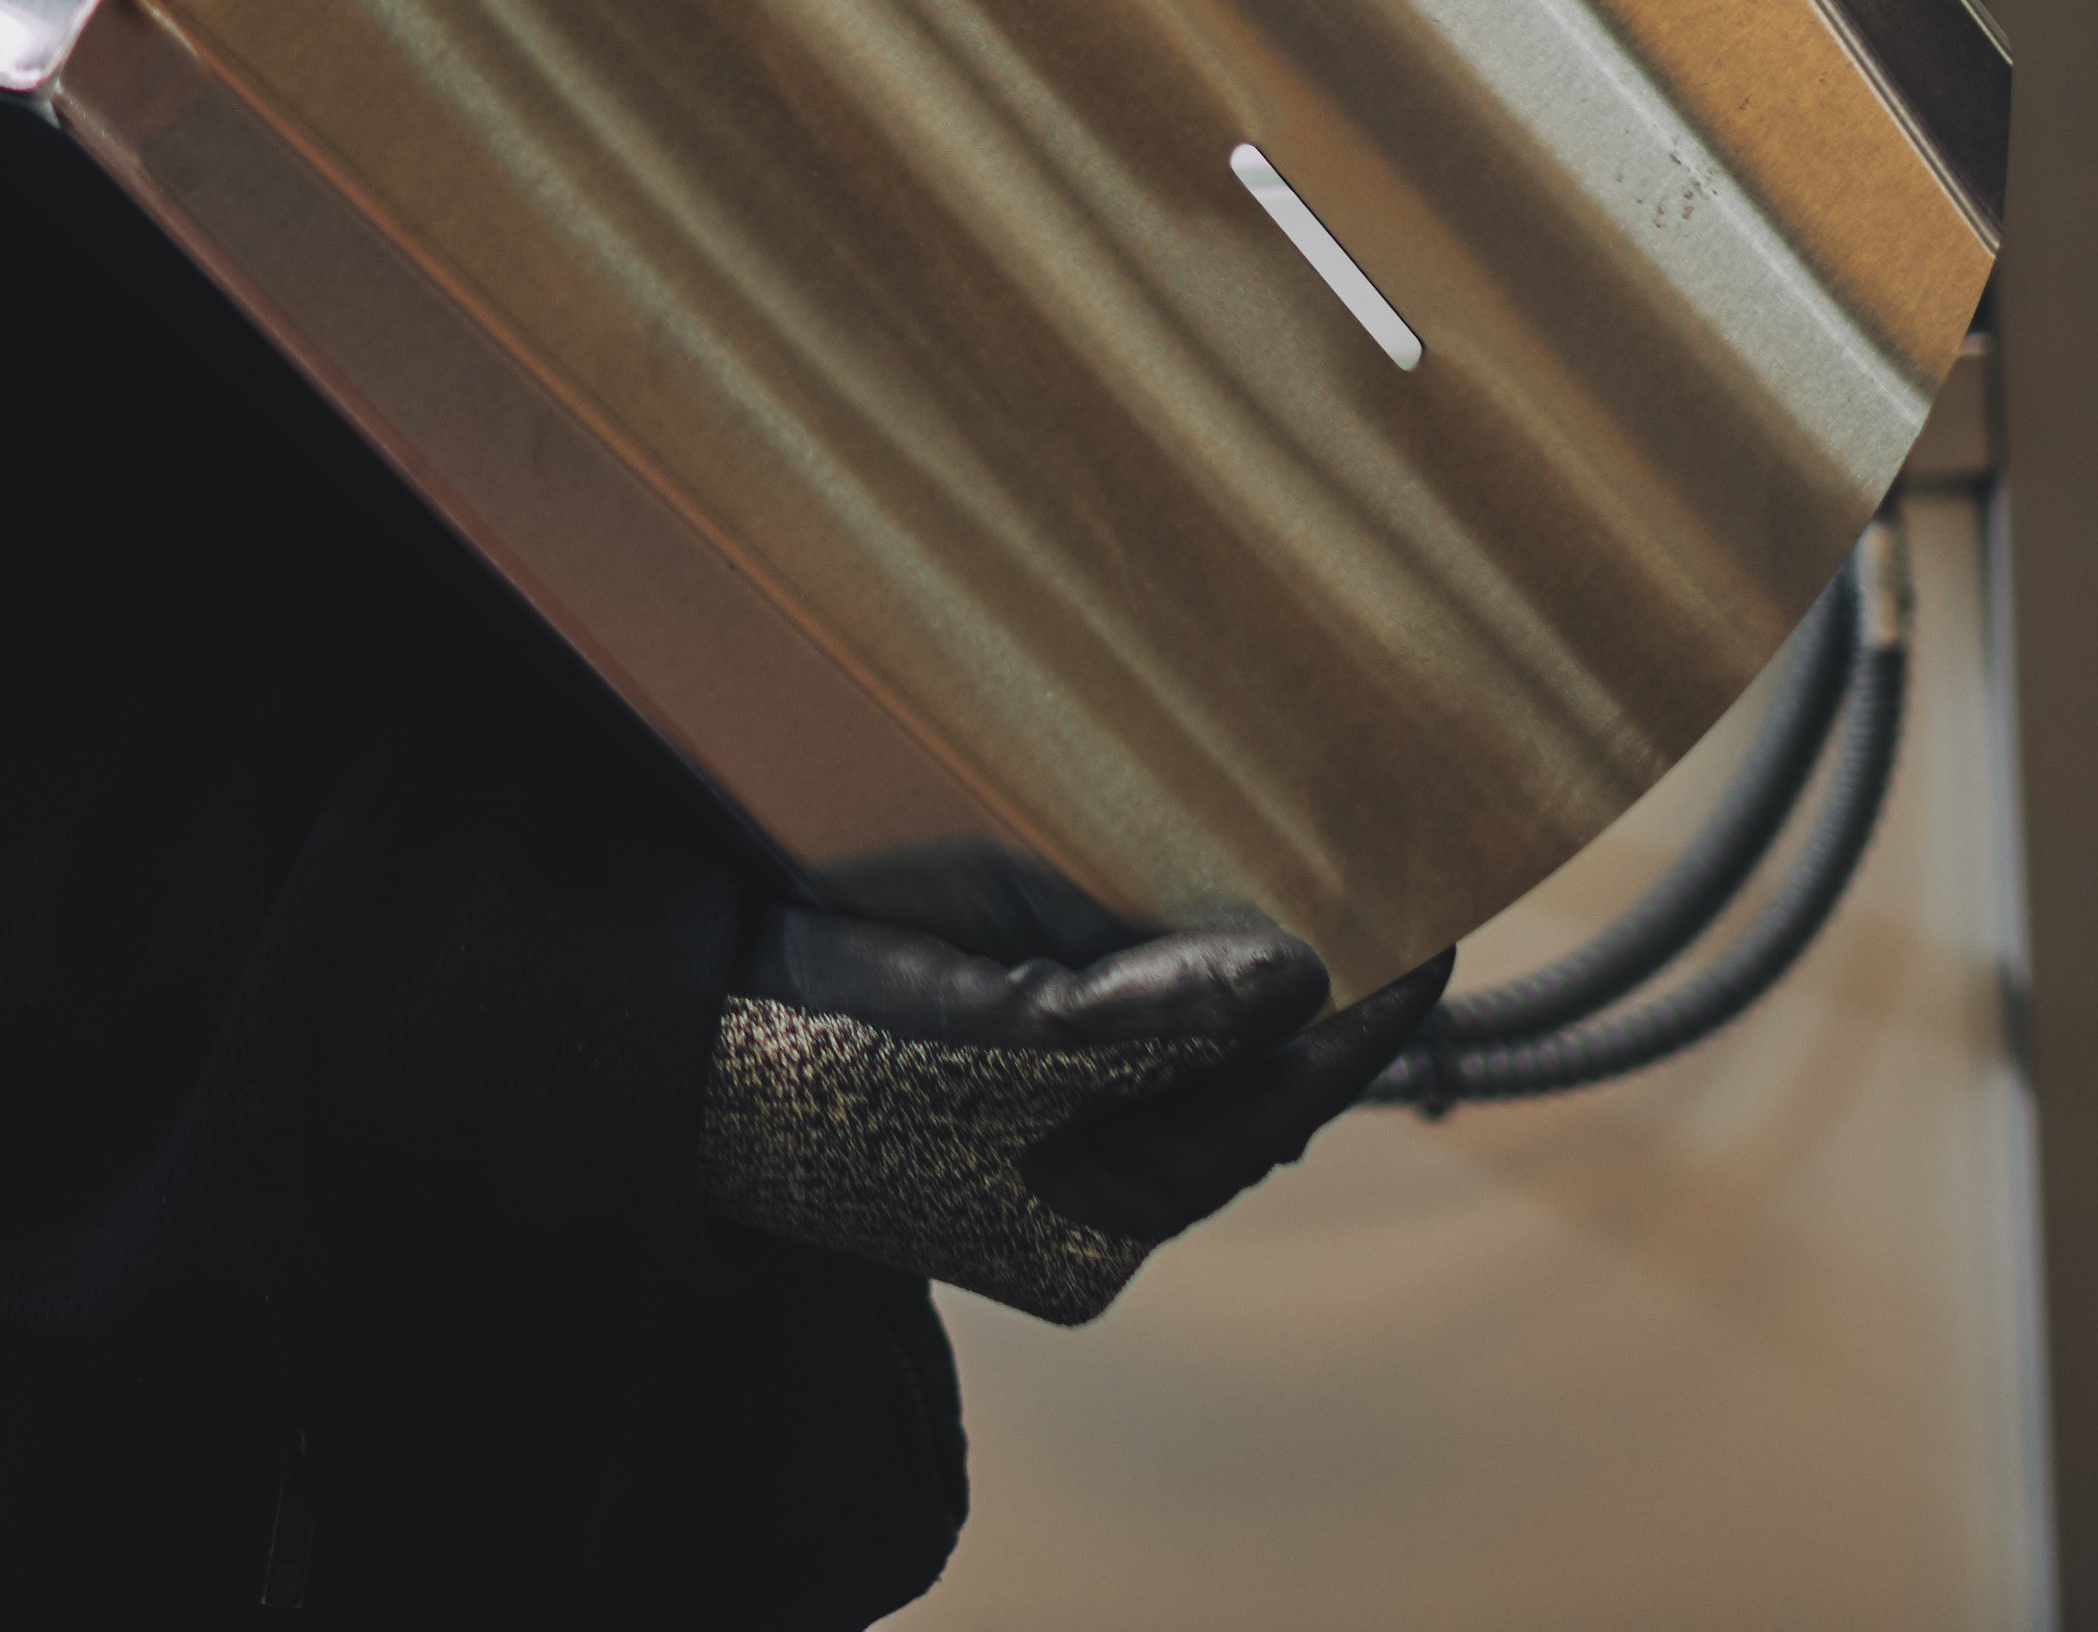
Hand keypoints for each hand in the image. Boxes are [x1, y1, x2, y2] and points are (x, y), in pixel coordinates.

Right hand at [693, 885, 1452, 1325]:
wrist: (660, 1034)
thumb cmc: (810, 1038)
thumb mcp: (986, 1025)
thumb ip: (1144, 1013)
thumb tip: (1300, 979)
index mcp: (1097, 1215)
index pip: (1278, 1103)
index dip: (1366, 1017)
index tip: (1437, 924)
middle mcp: (1088, 1202)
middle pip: (1250, 1093)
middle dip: (1320, 1002)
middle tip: (1397, 882)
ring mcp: (1046, 1154)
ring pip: (1200, 1065)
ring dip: (1255, 986)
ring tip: (1327, 888)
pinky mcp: (1007, 1095)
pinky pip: (1136, 1039)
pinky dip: (1182, 983)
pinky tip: (1203, 918)